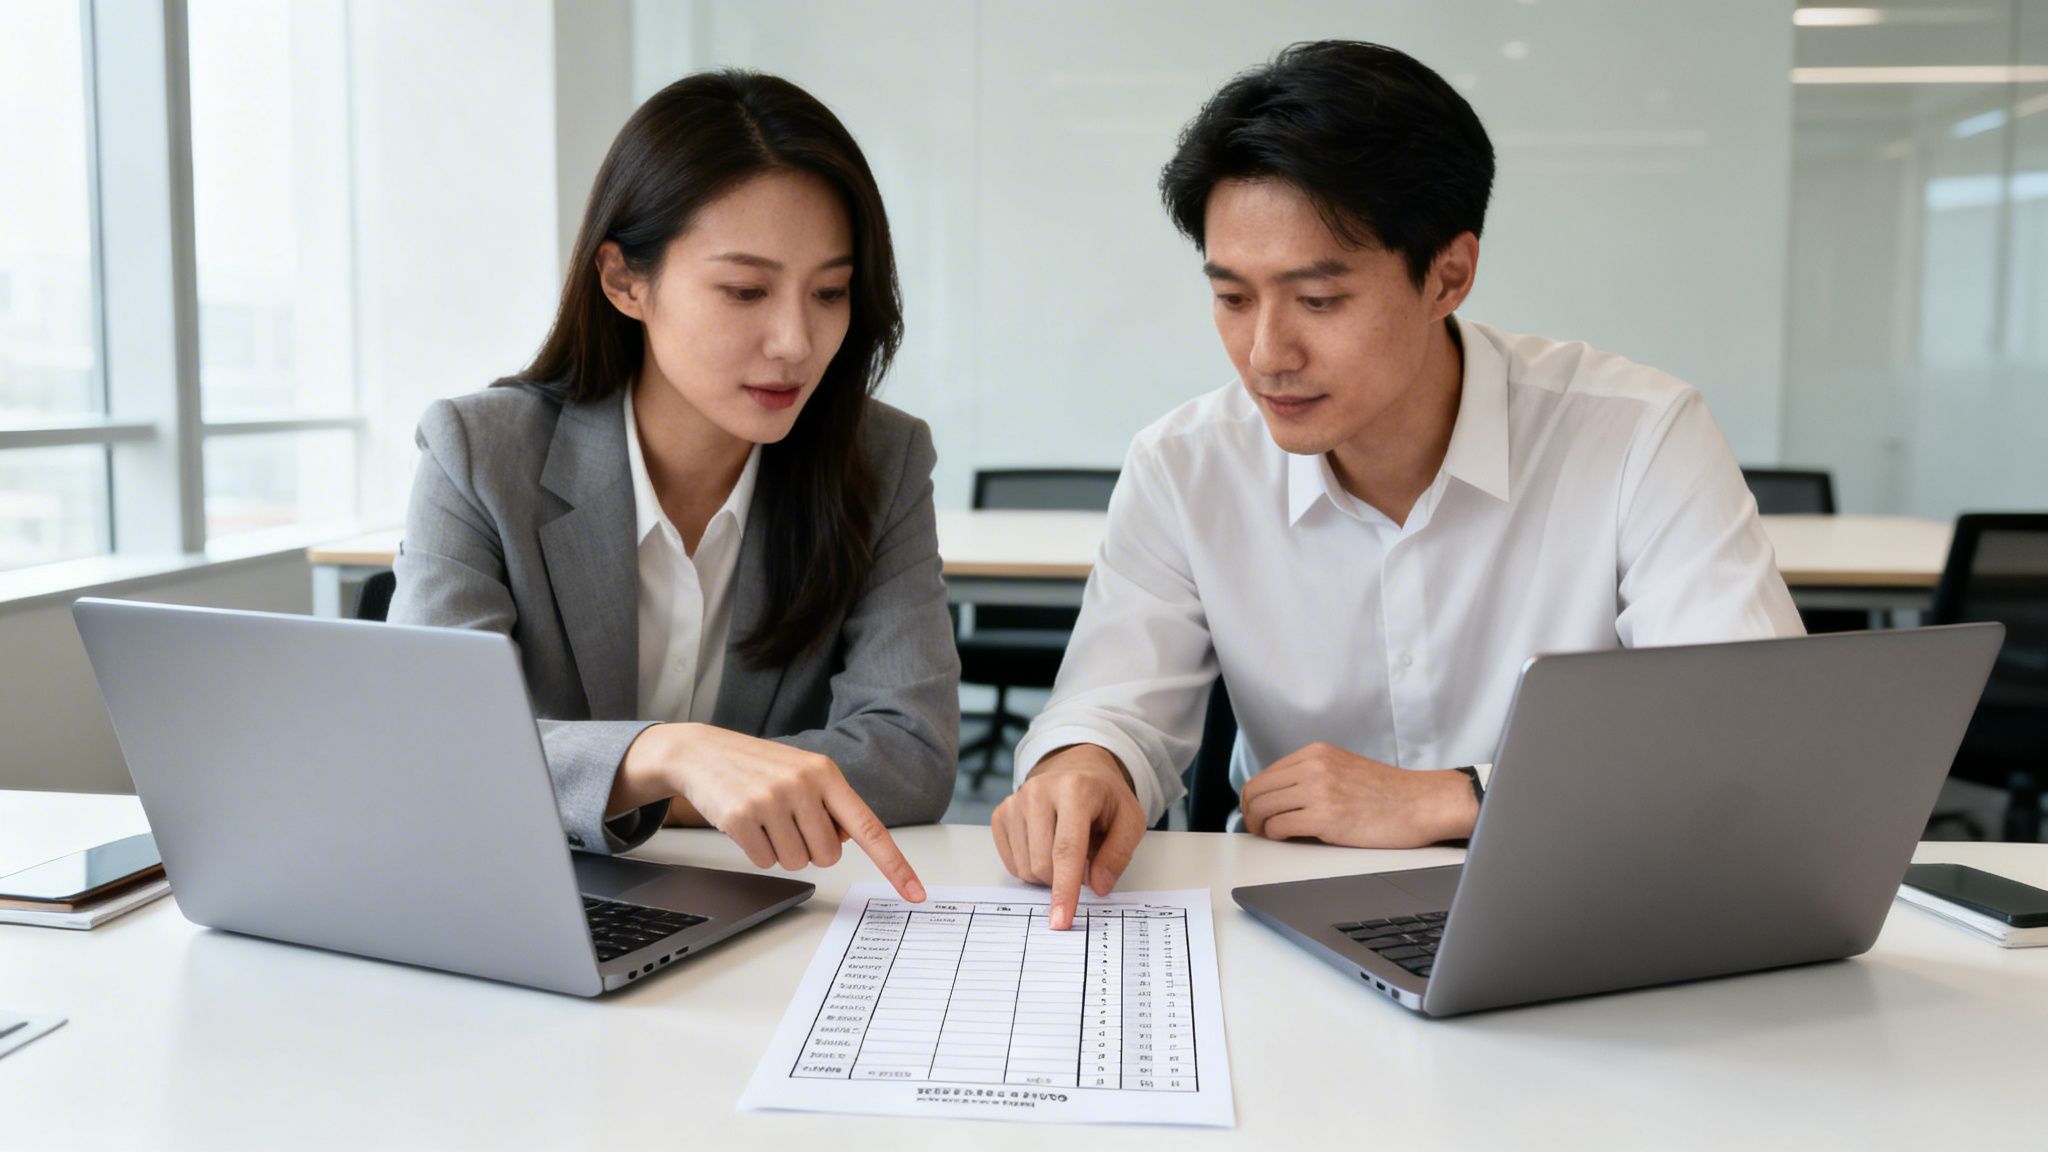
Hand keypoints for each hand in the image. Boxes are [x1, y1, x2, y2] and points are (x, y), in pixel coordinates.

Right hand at [611, 723, 924, 901]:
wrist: (701, 752)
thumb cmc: (758, 767)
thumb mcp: (802, 772)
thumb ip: (830, 805)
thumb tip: (847, 839)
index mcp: (826, 774)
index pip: (870, 827)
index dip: (895, 865)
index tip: (916, 893)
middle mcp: (802, 785)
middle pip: (828, 856)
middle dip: (810, 849)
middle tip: (787, 823)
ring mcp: (771, 801)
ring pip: (796, 863)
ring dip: (781, 851)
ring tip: (764, 819)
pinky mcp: (741, 818)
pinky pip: (765, 862)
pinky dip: (756, 852)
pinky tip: (745, 824)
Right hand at [990, 744, 1147, 929]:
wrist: (1078, 769)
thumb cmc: (1105, 799)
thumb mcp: (1130, 820)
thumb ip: (1118, 855)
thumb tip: (1097, 887)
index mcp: (1075, 790)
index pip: (1067, 850)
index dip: (1065, 889)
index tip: (1061, 920)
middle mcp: (1038, 791)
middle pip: (1042, 864)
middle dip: (1063, 881)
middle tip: (1084, 865)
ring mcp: (1015, 802)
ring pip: (1025, 868)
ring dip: (1048, 875)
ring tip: (1065, 851)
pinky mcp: (1001, 813)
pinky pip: (1011, 863)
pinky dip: (1031, 867)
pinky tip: (1045, 848)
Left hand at [1238, 743, 1475, 847]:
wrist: (1420, 803)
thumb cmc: (1387, 792)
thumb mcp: (1343, 767)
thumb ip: (1312, 774)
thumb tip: (1278, 796)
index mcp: (1316, 753)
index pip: (1266, 774)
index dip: (1254, 796)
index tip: (1255, 810)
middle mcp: (1313, 767)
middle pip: (1257, 790)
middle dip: (1250, 812)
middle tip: (1255, 827)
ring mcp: (1318, 791)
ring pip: (1263, 809)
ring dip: (1259, 826)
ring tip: (1268, 834)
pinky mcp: (1325, 817)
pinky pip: (1280, 828)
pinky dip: (1275, 836)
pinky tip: (1285, 838)